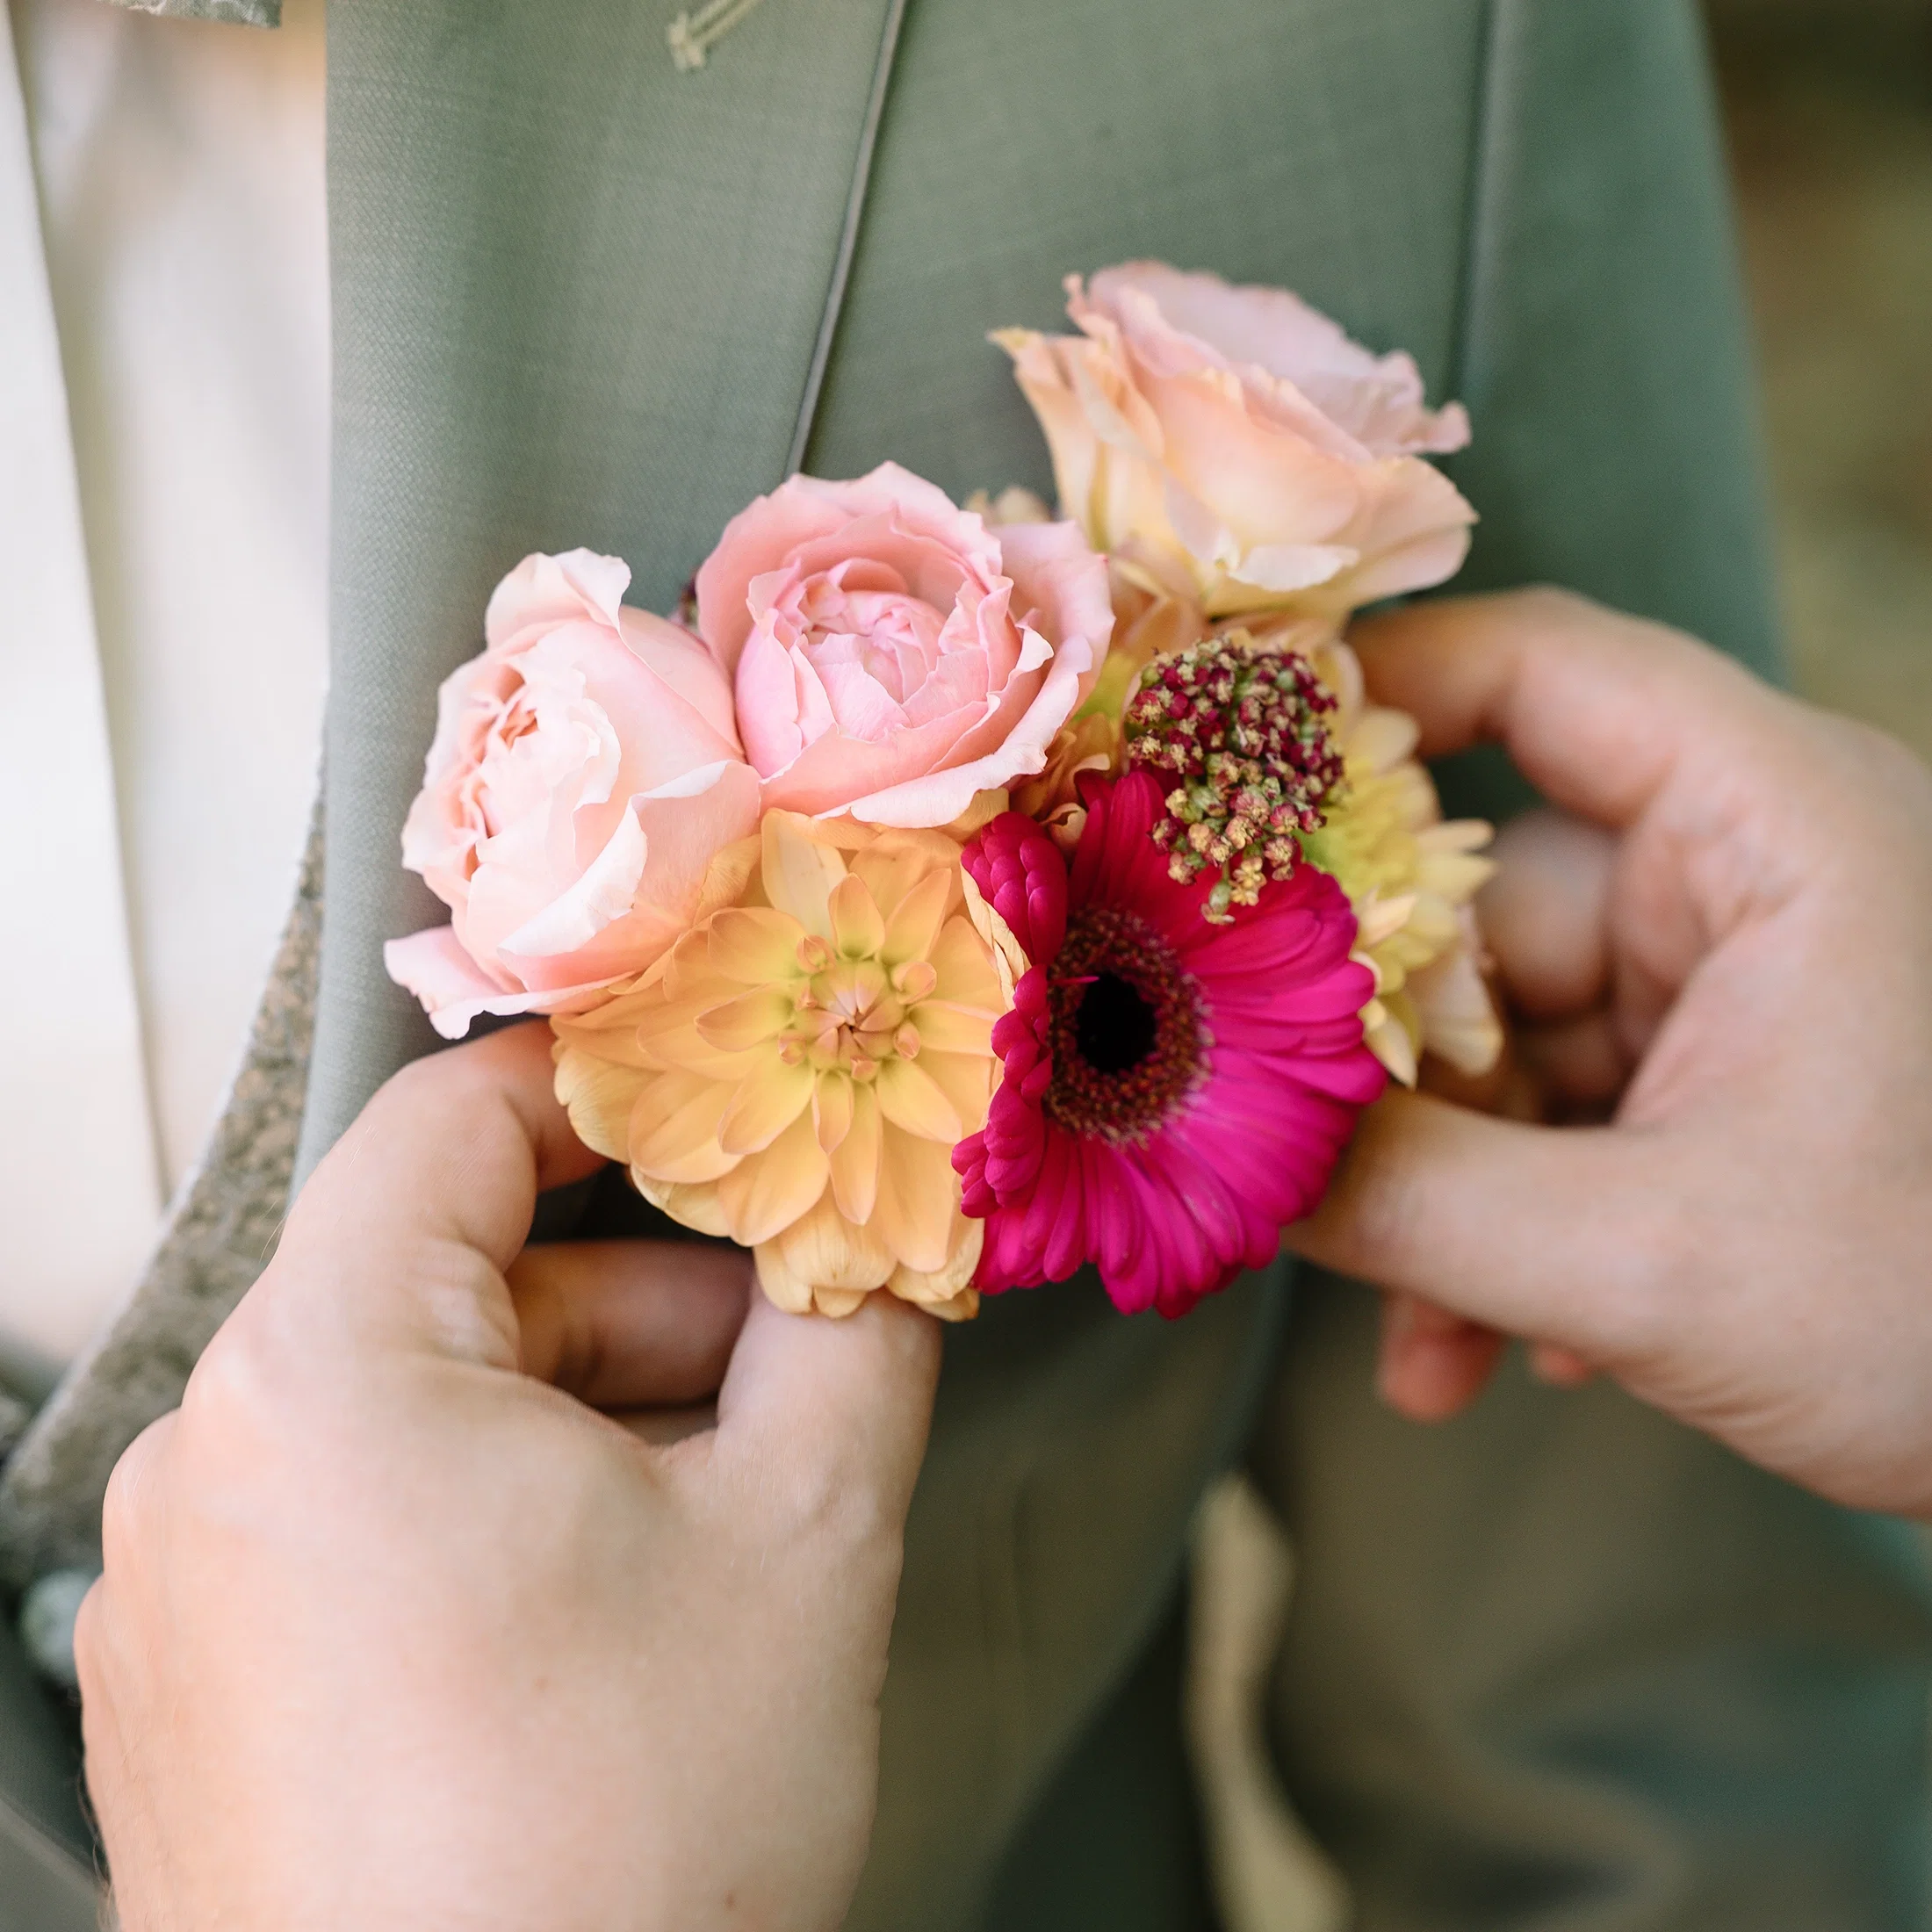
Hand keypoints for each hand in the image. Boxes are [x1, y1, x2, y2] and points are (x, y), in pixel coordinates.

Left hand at [77, 1024, 939, 1931]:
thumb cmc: (622, 1864)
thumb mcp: (805, 1541)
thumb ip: (857, 1338)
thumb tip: (876, 1252)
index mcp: (321, 1379)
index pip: (449, 1125)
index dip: (601, 1092)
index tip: (710, 1105)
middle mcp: (207, 1472)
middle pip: (451, 1283)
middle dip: (642, 1311)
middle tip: (790, 1370)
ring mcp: (185, 1602)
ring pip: (418, 1417)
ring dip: (584, 1428)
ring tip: (721, 1527)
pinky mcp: (199, 1707)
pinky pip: (359, 1532)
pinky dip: (495, 1525)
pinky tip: (617, 1625)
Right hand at [1290, 588, 1931, 1516]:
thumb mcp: (1657, 1263)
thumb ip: (1410, 1203)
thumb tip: (1213, 1157)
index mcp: (1771, 824)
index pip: (1541, 671)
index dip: (1366, 698)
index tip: (1215, 776)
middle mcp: (1745, 875)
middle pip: (1479, 899)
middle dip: (1386, 1065)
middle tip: (1291, 1162)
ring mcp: (1733, 981)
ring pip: (1505, 1035)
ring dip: (1445, 1185)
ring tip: (1433, 1338)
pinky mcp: (1726, 1078)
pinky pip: (1561, 1110)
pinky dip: (1513, 1221)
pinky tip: (1507, 1348)